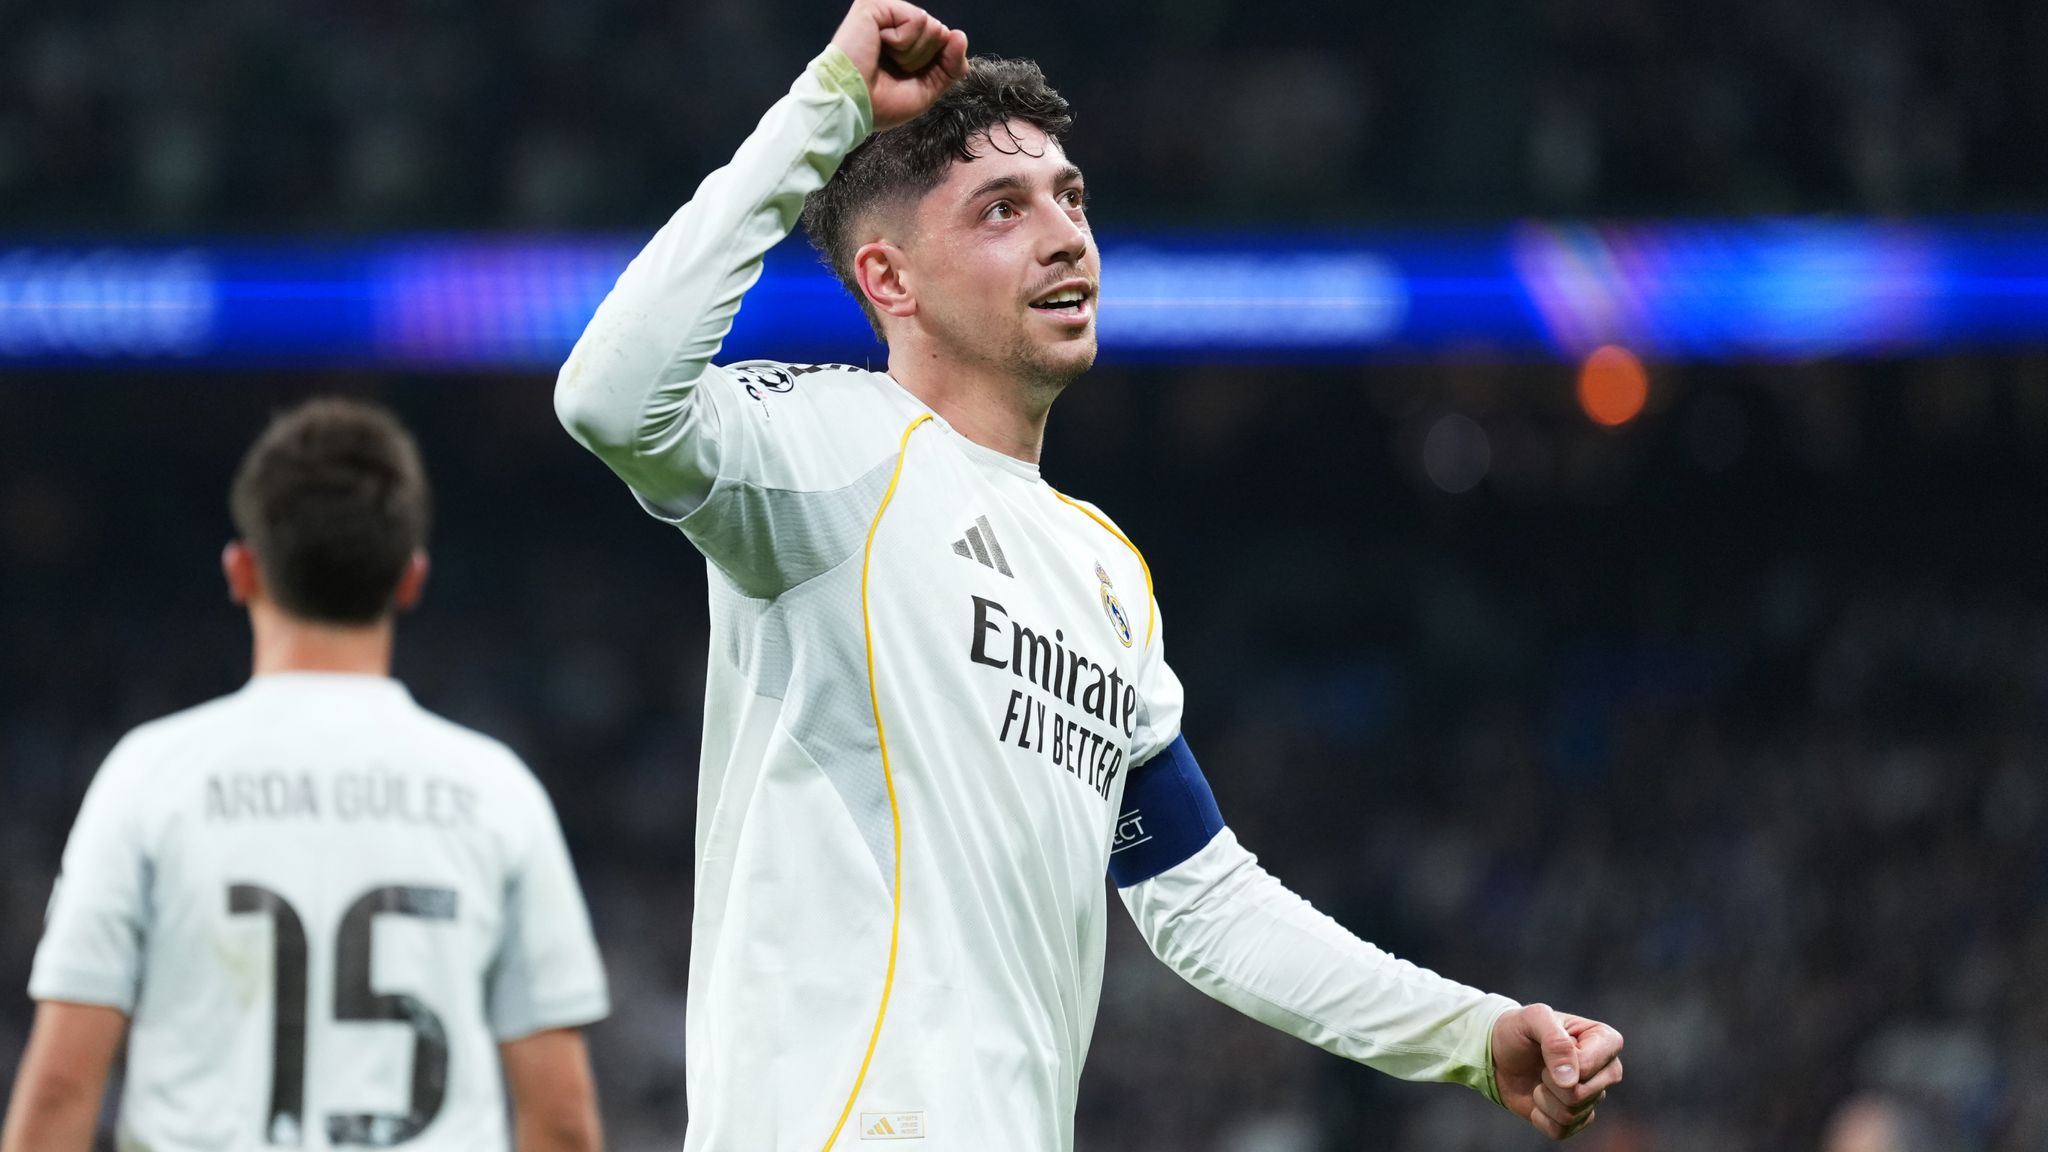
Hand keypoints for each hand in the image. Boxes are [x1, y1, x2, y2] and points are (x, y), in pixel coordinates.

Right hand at [830, 0, 969, 130]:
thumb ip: (950, 66)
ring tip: (884, 59)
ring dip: (913, 54)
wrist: (852, 105)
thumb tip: (959, 35)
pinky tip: (880, 46)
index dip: (936, 65)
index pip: (944, 43)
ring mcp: (886, 11)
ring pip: (932, 26)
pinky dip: (904, 42)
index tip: (907, 78)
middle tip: (892, 70)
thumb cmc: (881, 103)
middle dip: (923, 60)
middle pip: (941, 33)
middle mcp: (895, 23)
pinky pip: (918, 19)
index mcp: (904, 42)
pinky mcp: (877, 5)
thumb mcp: (927, 89)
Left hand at [1490, 1003, 1623, 1139]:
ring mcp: (1593, 1096)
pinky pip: (1561, 1131)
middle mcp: (1607, 1070)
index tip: (1546, 1046)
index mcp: (1605, 1040)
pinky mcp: (1577, 1118)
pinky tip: (1537, 1099)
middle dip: (1550, 1082)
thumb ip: (1555, 1040)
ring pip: (1571, 1114)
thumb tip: (1571, 1081)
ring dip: (1543, 1098)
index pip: (1588, 1066)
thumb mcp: (1533, 1018)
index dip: (1559, 1062)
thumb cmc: (1519, 1030)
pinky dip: (1540, 1117)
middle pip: (1583, 1094)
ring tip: (1539, 1080)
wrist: (1499, 1054)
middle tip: (1541, 1066)